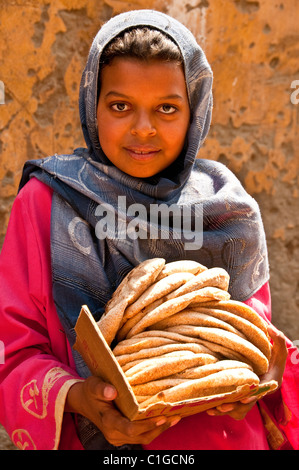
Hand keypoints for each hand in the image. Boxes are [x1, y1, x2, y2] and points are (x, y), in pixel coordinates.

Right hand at [65, 375, 180, 445]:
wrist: (84, 401)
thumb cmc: (90, 391)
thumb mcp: (93, 384)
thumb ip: (101, 388)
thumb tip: (112, 392)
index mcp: (108, 421)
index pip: (130, 428)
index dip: (147, 424)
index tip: (161, 417)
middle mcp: (114, 433)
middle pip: (141, 435)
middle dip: (159, 427)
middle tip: (176, 416)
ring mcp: (118, 437)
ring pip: (143, 438)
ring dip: (159, 430)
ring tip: (175, 418)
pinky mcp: (122, 436)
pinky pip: (140, 436)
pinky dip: (153, 429)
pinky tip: (165, 419)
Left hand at [206, 323, 287, 420]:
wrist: (269, 372)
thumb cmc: (273, 359)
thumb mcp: (279, 350)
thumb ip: (278, 339)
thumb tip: (269, 326)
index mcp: (268, 383)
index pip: (261, 391)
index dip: (253, 394)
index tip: (245, 396)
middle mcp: (257, 394)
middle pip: (246, 404)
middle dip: (235, 405)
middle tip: (223, 405)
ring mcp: (247, 398)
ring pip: (237, 410)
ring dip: (225, 409)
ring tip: (212, 408)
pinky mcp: (238, 399)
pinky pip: (229, 408)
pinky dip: (219, 410)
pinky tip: (208, 409)